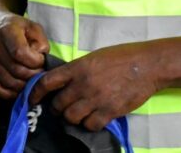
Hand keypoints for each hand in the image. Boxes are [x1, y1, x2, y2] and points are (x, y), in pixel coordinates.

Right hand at [0, 13, 47, 98]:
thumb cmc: (15, 27)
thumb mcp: (32, 26)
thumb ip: (40, 41)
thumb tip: (40, 59)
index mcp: (6, 31)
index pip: (20, 53)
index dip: (35, 61)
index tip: (41, 60)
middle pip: (16, 70)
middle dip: (33, 74)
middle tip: (40, 71)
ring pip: (9, 82)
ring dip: (24, 85)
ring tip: (31, 78)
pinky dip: (10, 93)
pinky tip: (19, 86)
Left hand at [30, 44, 162, 131]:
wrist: (148, 65)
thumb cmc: (122, 56)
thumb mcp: (95, 56)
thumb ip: (77, 69)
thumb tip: (62, 82)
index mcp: (78, 67)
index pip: (47, 82)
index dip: (35, 92)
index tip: (32, 99)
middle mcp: (84, 84)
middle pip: (58, 104)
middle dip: (57, 108)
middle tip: (62, 107)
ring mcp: (96, 98)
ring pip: (71, 117)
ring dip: (72, 117)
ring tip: (79, 112)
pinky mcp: (110, 111)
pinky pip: (90, 125)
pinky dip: (89, 123)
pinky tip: (94, 117)